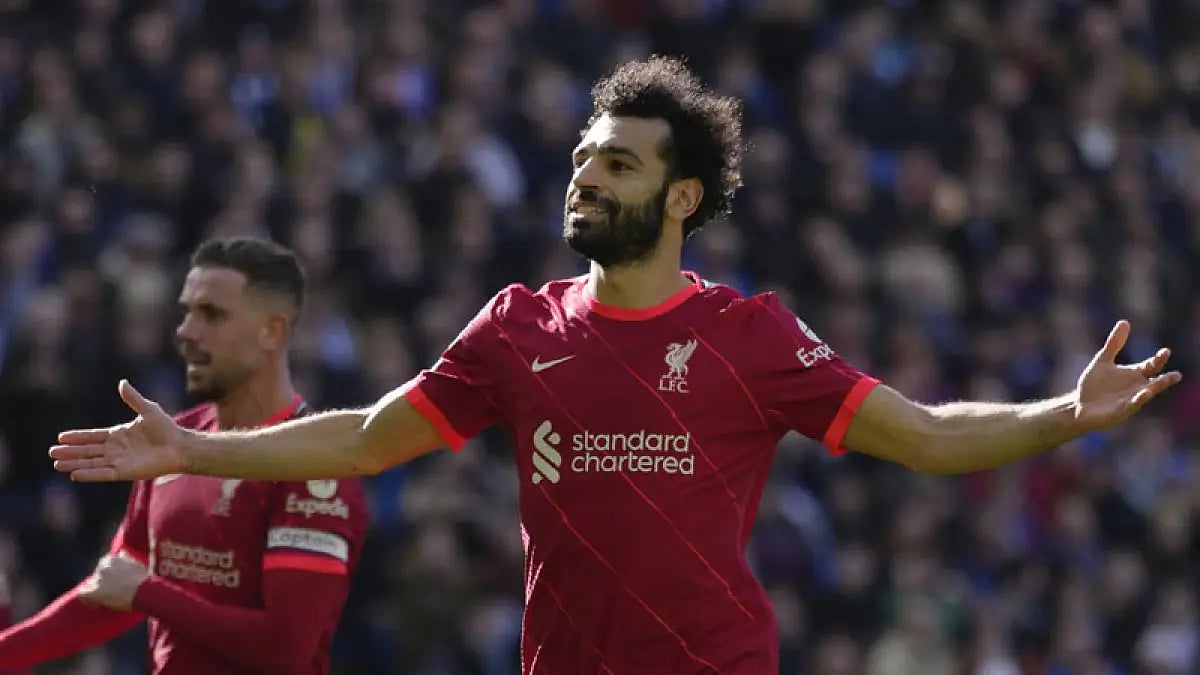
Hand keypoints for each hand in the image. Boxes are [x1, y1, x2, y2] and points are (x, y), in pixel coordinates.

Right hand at [49, 380, 188, 481]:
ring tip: (57, 464)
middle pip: (88, 450)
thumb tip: (122, 382)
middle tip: (52, 452)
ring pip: (91, 462)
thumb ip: (133, 398)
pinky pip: (102, 473)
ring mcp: (119, 461)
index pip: (93, 436)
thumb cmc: (166, 428)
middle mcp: (116, 449)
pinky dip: (89, 474)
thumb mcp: (148, 409)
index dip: (77, 436)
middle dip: (70, 451)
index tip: (61, 436)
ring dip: (74, 463)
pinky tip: (74, 474)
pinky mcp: (124, 472)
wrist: (180, 446)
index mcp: (119, 434)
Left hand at [79, 552, 148, 610]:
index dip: (110, 572)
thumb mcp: (137, 564)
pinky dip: (88, 599)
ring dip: (97, 590)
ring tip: (105, 598)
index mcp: (113, 558)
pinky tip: (95, 605)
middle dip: (103, 580)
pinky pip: (83, 594)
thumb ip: (127, 559)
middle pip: (99, 573)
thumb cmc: (144, 579)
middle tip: (112, 589)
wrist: (144, 591)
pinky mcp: (94, 592)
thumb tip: (122, 553)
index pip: (107, 563)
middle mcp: (103, 566)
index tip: (116, 579)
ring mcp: (97, 578)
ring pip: (90, 584)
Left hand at [1074, 320, 1181, 431]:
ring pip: (1145, 396)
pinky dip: (1136, 401)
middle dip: (1164, 380)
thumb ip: (1114, 343)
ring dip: (1152, 391)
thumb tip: (1125, 321)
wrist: (1079, 405)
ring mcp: (1130, 400)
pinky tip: (1141, 396)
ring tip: (1158, 385)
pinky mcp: (1120, 411)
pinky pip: (1131, 406)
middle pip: (1155, 383)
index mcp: (1134, 374)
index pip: (1151, 365)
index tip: (1165, 351)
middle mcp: (1136, 387)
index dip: (1158, 359)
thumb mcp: (1103, 360)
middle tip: (1176, 375)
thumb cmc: (1094, 385)